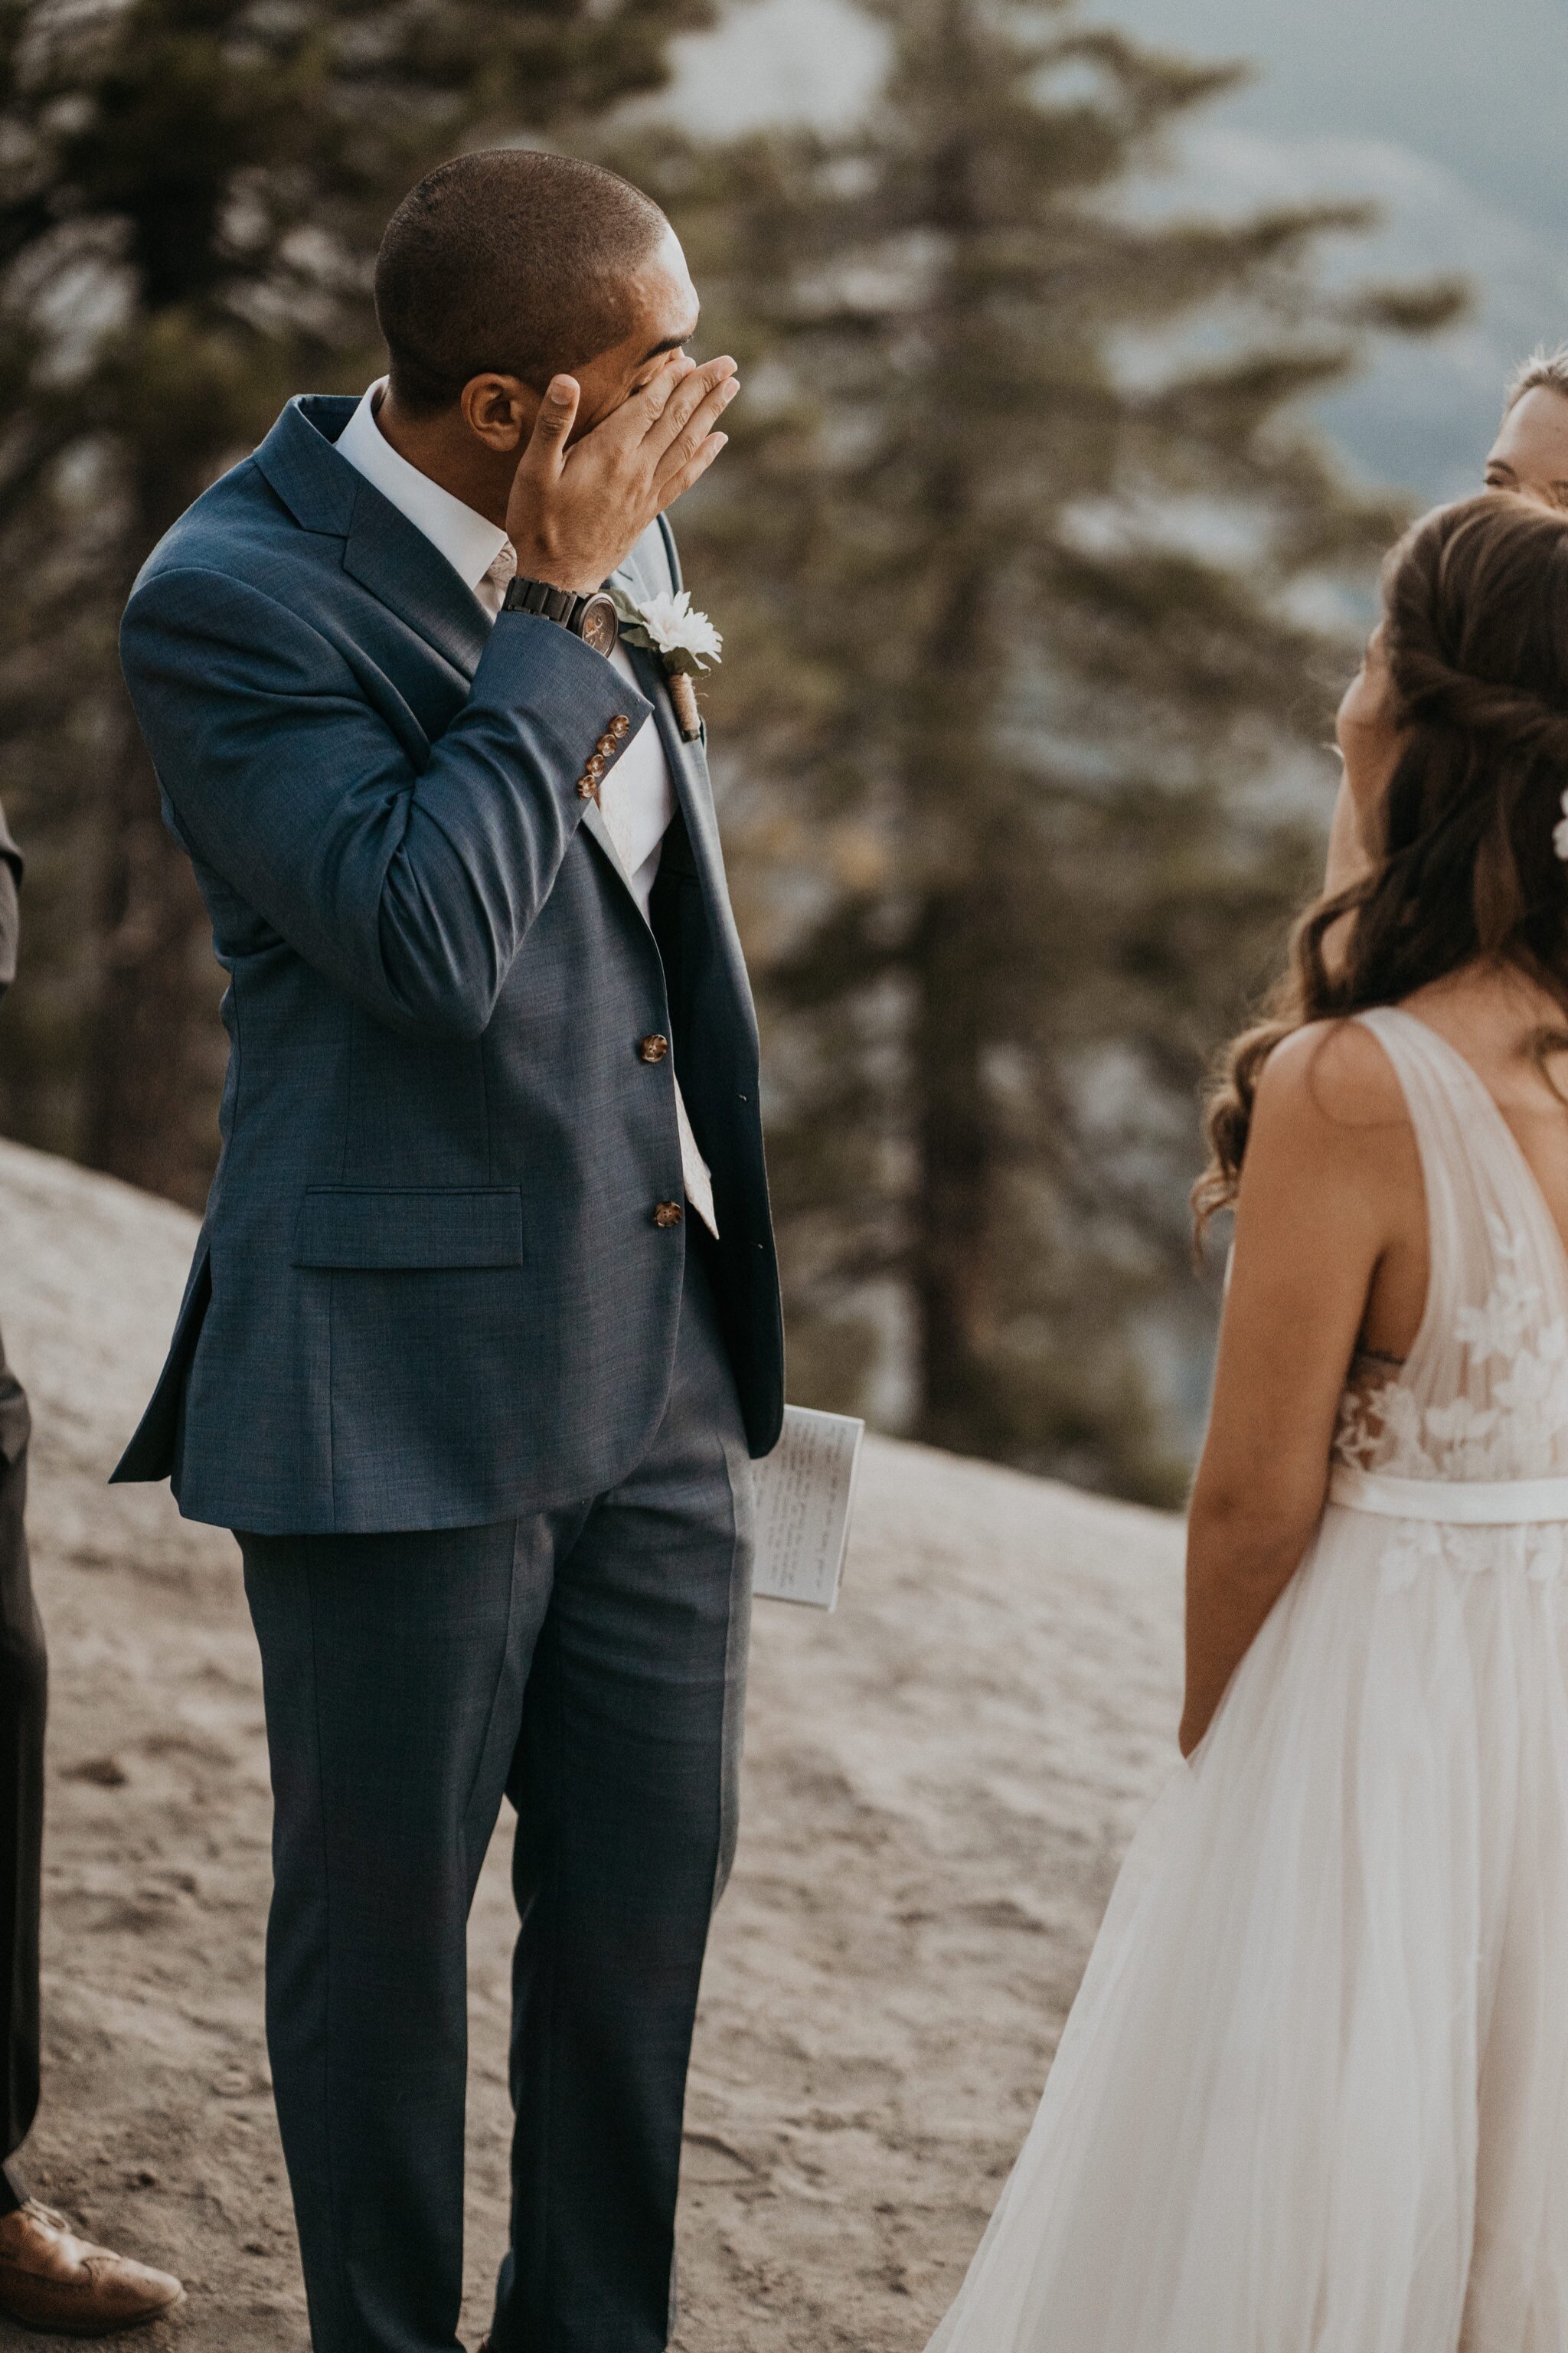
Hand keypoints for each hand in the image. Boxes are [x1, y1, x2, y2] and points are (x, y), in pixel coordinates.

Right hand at [505, 354, 738, 596]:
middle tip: (728, 363)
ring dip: (711, 414)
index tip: (688, 353)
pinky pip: (685, 476)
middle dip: (703, 387)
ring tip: (731, 388)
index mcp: (611, 453)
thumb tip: (567, 379)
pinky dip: (704, 455)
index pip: (650, 404)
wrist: (559, 582)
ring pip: (688, 444)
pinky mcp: (649, 511)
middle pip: (677, 419)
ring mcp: (647, 492)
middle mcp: (638, 470)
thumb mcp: (533, 472)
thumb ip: (553, 425)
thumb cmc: (538, 525)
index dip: (670, 377)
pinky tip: (717, 441)